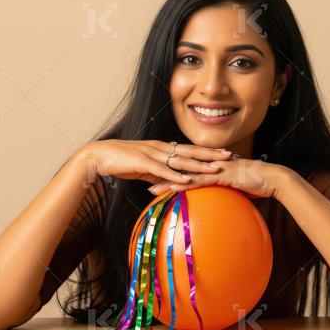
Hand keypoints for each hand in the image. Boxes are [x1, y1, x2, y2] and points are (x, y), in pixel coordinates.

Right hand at [77, 139, 233, 185]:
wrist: (99, 156)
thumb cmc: (120, 161)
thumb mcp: (143, 168)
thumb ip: (157, 174)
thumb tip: (170, 182)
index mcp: (161, 147)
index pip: (189, 149)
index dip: (206, 151)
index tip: (223, 153)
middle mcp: (160, 148)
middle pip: (190, 151)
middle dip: (211, 154)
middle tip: (229, 156)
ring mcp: (152, 154)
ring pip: (180, 160)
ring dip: (199, 164)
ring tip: (215, 169)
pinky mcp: (142, 163)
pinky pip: (162, 170)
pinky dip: (175, 175)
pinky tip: (187, 180)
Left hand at [147, 156, 290, 199]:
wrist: (274, 179)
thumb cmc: (258, 183)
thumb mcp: (236, 187)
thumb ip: (224, 190)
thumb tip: (218, 201)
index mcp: (211, 164)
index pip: (184, 166)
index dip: (167, 170)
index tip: (150, 174)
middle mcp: (210, 163)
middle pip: (179, 167)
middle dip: (160, 173)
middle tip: (142, 178)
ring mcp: (215, 169)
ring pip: (185, 174)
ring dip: (167, 181)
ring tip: (150, 189)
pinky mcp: (221, 176)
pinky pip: (199, 182)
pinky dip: (184, 186)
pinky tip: (172, 191)